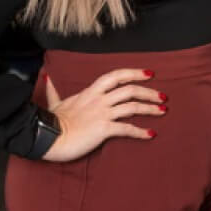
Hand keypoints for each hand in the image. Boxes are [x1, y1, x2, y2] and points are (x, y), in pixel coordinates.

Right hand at [41, 68, 165, 161]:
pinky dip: (141, 131)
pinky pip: (127, 129)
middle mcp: (99, 100)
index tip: (149, 74)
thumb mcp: (55, 103)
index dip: (134, 73)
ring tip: (163, 111)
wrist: (47, 137)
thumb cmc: (51, 122)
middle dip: (149, 92)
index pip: (116, 76)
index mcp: (90, 91)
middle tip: (163, 96)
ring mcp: (102, 114)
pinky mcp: (103, 129)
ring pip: (132, 106)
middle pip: (130, 89)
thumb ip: (54, 91)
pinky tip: (151, 134)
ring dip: (150, 108)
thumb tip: (47, 78)